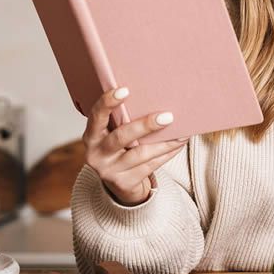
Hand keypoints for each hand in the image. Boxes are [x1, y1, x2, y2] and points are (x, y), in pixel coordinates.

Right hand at [82, 87, 187, 205]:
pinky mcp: (124, 183)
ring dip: (164, 142)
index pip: (96, 116)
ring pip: (140, 154)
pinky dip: (167, 154)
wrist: (119, 183)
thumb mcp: (113, 134)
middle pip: (121, 137)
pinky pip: (150, 166)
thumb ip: (122, 120)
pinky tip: (178, 144)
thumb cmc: (119, 149)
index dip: (107, 103)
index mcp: (91, 136)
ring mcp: (109, 170)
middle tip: (167, 117)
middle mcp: (96, 154)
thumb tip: (154, 97)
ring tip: (182, 133)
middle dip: (146, 126)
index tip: (125, 90)